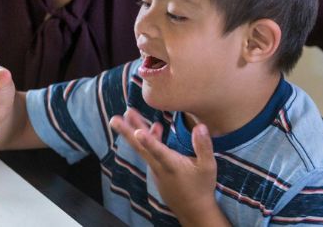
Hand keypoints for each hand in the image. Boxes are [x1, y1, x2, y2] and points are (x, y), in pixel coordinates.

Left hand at [111, 108, 224, 223]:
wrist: (193, 209)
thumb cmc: (201, 187)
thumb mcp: (208, 167)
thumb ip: (204, 146)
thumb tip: (200, 126)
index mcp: (172, 165)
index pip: (159, 152)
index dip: (149, 141)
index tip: (137, 132)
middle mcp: (159, 167)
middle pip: (140, 148)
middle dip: (127, 132)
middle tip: (114, 119)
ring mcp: (155, 169)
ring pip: (143, 148)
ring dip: (135, 131)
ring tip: (128, 114)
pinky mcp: (155, 171)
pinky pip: (148, 153)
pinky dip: (147, 140)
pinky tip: (152, 128)